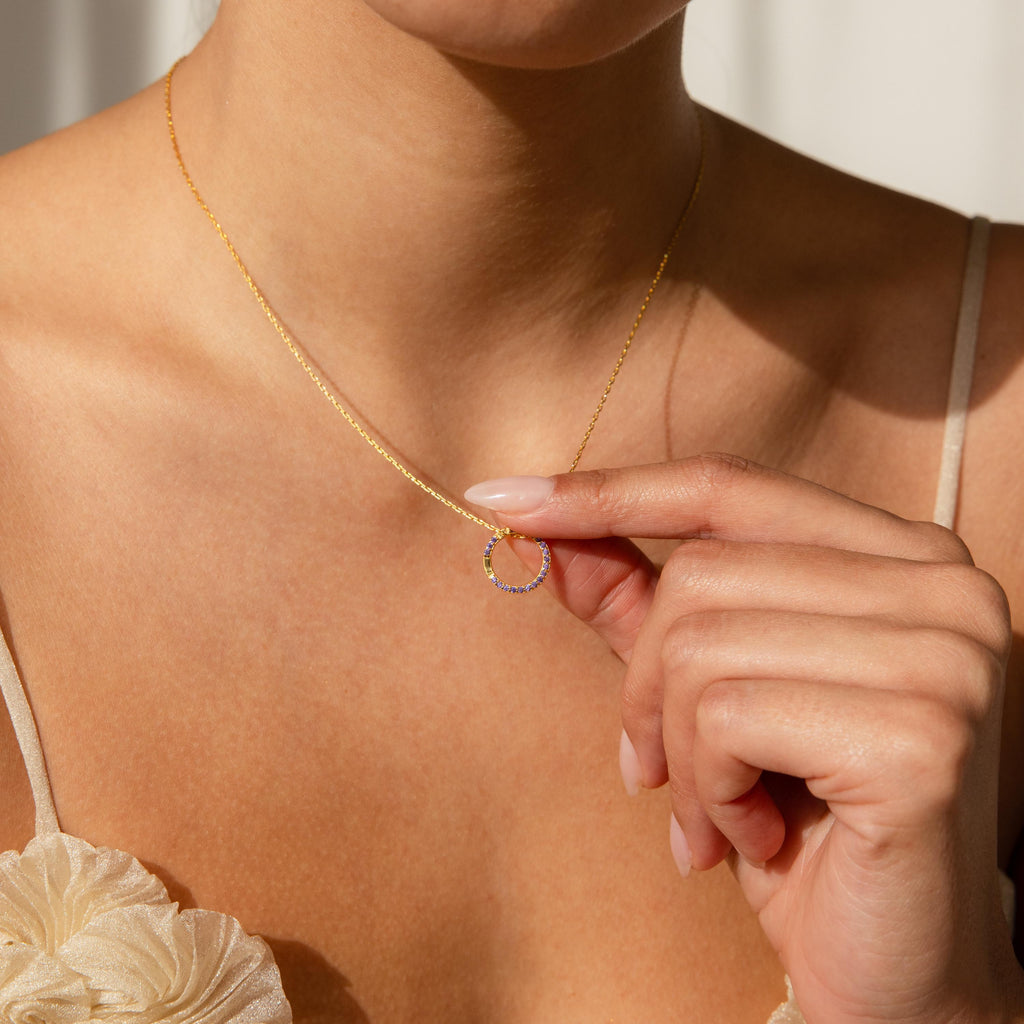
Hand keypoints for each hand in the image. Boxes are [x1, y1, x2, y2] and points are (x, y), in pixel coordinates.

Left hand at [466, 454, 1022, 1023]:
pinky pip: (726, 719)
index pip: (727, 487)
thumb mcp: (710, 694)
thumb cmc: (805, 822)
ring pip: (701, 646)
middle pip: (701, 574)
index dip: (610, 493)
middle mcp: (943, 584)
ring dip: (678, 753)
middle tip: (654, 769)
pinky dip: (709, 790)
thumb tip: (545, 530)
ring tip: (713, 815)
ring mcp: (945, 654)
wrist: (899, 972)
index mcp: (901, 553)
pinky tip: (757, 838)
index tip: (503, 500)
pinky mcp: (921, 737)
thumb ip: (637, 603)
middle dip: (645, 685)